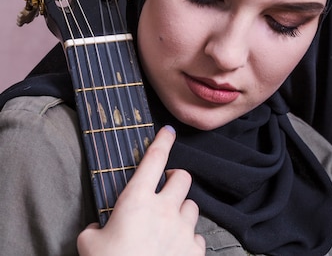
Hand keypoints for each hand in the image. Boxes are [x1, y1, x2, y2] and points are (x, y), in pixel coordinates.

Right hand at [77, 126, 204, 255]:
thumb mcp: (89, 247)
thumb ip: (94, 231)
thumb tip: (97, 230)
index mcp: (136, 201)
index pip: (154, 160)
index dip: (162, 141)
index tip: (167, 131)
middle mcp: (164, 209)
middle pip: (182, 177)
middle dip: (174, 179)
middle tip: (164, 188)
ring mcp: (183, 230)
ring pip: (192, 205)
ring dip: (181, 210)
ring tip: (168, 223)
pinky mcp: (195, 251)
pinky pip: (197, 235)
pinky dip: (188, 238)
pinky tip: (176, 247)